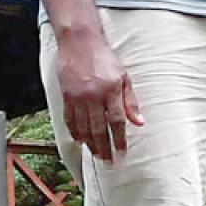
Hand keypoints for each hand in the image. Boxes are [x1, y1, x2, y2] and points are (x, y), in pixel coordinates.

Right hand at [56, 27, 143, 162]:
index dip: (119, 139)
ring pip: (84, 127)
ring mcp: (78, 97)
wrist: (80, 42)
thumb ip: (130, 102)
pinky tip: (80, 141)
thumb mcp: (123, 77)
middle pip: (99, 129)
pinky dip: (75, 132)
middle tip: (109, 162)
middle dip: (104, 148)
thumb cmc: (105, 59)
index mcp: (110, 91)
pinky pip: (70, 119)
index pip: (117, 121)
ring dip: (90, 144)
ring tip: (96, 155)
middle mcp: (93, 96)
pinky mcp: (66, 96)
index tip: (122, 153)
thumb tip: (139, 123)